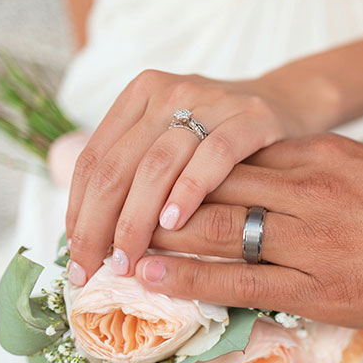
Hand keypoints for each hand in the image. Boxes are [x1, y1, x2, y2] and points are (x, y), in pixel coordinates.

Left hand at [65, 70, 328, 285]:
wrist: (286, 106)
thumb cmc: (221, 139)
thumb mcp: (172, 143)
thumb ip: (137, 173)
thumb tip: (93, 237)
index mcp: (140, 97)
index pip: (94, 161)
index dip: (78, 212)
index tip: (76, 257)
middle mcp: (168, 93)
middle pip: (117, 166)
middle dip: (98, 225)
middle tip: (94, 269)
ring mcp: (210, 101)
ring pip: (157, 165)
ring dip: (136, 219)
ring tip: (128, 258)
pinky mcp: (250, 118)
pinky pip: (213, 156)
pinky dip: (189, 191)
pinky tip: (174, 223)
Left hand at [133, 135, 362, 330]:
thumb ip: (316, 169)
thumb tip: (268, 176)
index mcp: (321, 156)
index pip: (234, 154)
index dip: (184, 167)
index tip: (150, 176)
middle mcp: (310, 191)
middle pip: (214, 186)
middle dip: (160, 199)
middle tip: (115, 209)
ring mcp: (314, 241)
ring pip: (219, 230)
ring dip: (162, 237)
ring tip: (118, 244)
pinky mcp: (322, 288)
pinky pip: (243, 281)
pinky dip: (191, 279)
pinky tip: (154, 277)